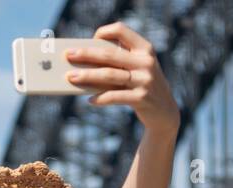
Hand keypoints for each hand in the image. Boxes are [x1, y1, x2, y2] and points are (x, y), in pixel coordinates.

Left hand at [64, 22, 179, 135]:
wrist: (164, 111)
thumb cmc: (142, 85)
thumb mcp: (136, 68)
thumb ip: (119, 62)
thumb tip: (84, 62)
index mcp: (144, 48)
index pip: (121, 30)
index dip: (104, 32)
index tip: (90, 40)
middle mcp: (145, 62)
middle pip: (110, 54)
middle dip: (86, 54)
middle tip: (68, 55)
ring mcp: (145, 80)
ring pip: (109, 75)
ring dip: (87, 76)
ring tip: (71, 77)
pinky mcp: (141, 98)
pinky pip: (115, 96)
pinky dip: (100, 98)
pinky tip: (89, 100)